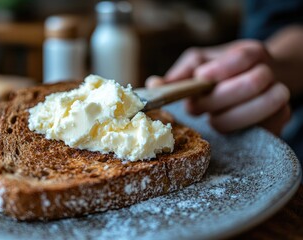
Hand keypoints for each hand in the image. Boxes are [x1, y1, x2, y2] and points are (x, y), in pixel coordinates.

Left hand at [146, 40, 290, 135]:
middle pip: (252, 83)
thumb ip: (180, 74)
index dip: (220, 69)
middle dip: (217, 100)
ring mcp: (278, 94)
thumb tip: (153, 85)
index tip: (200, 79)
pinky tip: (226, 125)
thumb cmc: (221, 72)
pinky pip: (271, 126)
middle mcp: (268, 71)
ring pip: (266, 105)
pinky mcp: (280, 117)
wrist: (254, 78)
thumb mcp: (200, 64)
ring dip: (230, 117)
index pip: (242, 57)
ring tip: (211, 119)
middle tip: (194, 108)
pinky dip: (244, 129)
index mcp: (249, 53)